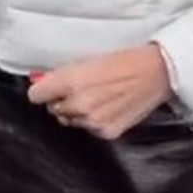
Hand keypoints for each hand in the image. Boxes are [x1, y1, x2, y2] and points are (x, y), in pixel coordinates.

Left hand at [26, 46, 172, 139]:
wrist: (157, 72)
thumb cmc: (125, 60)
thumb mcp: (88, 60)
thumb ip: (62, 75)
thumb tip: (41, 83)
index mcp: (71, 81)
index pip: (35, 95)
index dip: (42, 91)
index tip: (48, 88)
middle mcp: (79, 104)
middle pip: (52, 109)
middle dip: (62, 101)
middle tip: (81, 89)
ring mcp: (93, 121)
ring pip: (70, 120)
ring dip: (78, 112)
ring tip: (99, 97)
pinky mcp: (106, 132)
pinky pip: (89, 129)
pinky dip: (95, 121)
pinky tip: (109, 107)